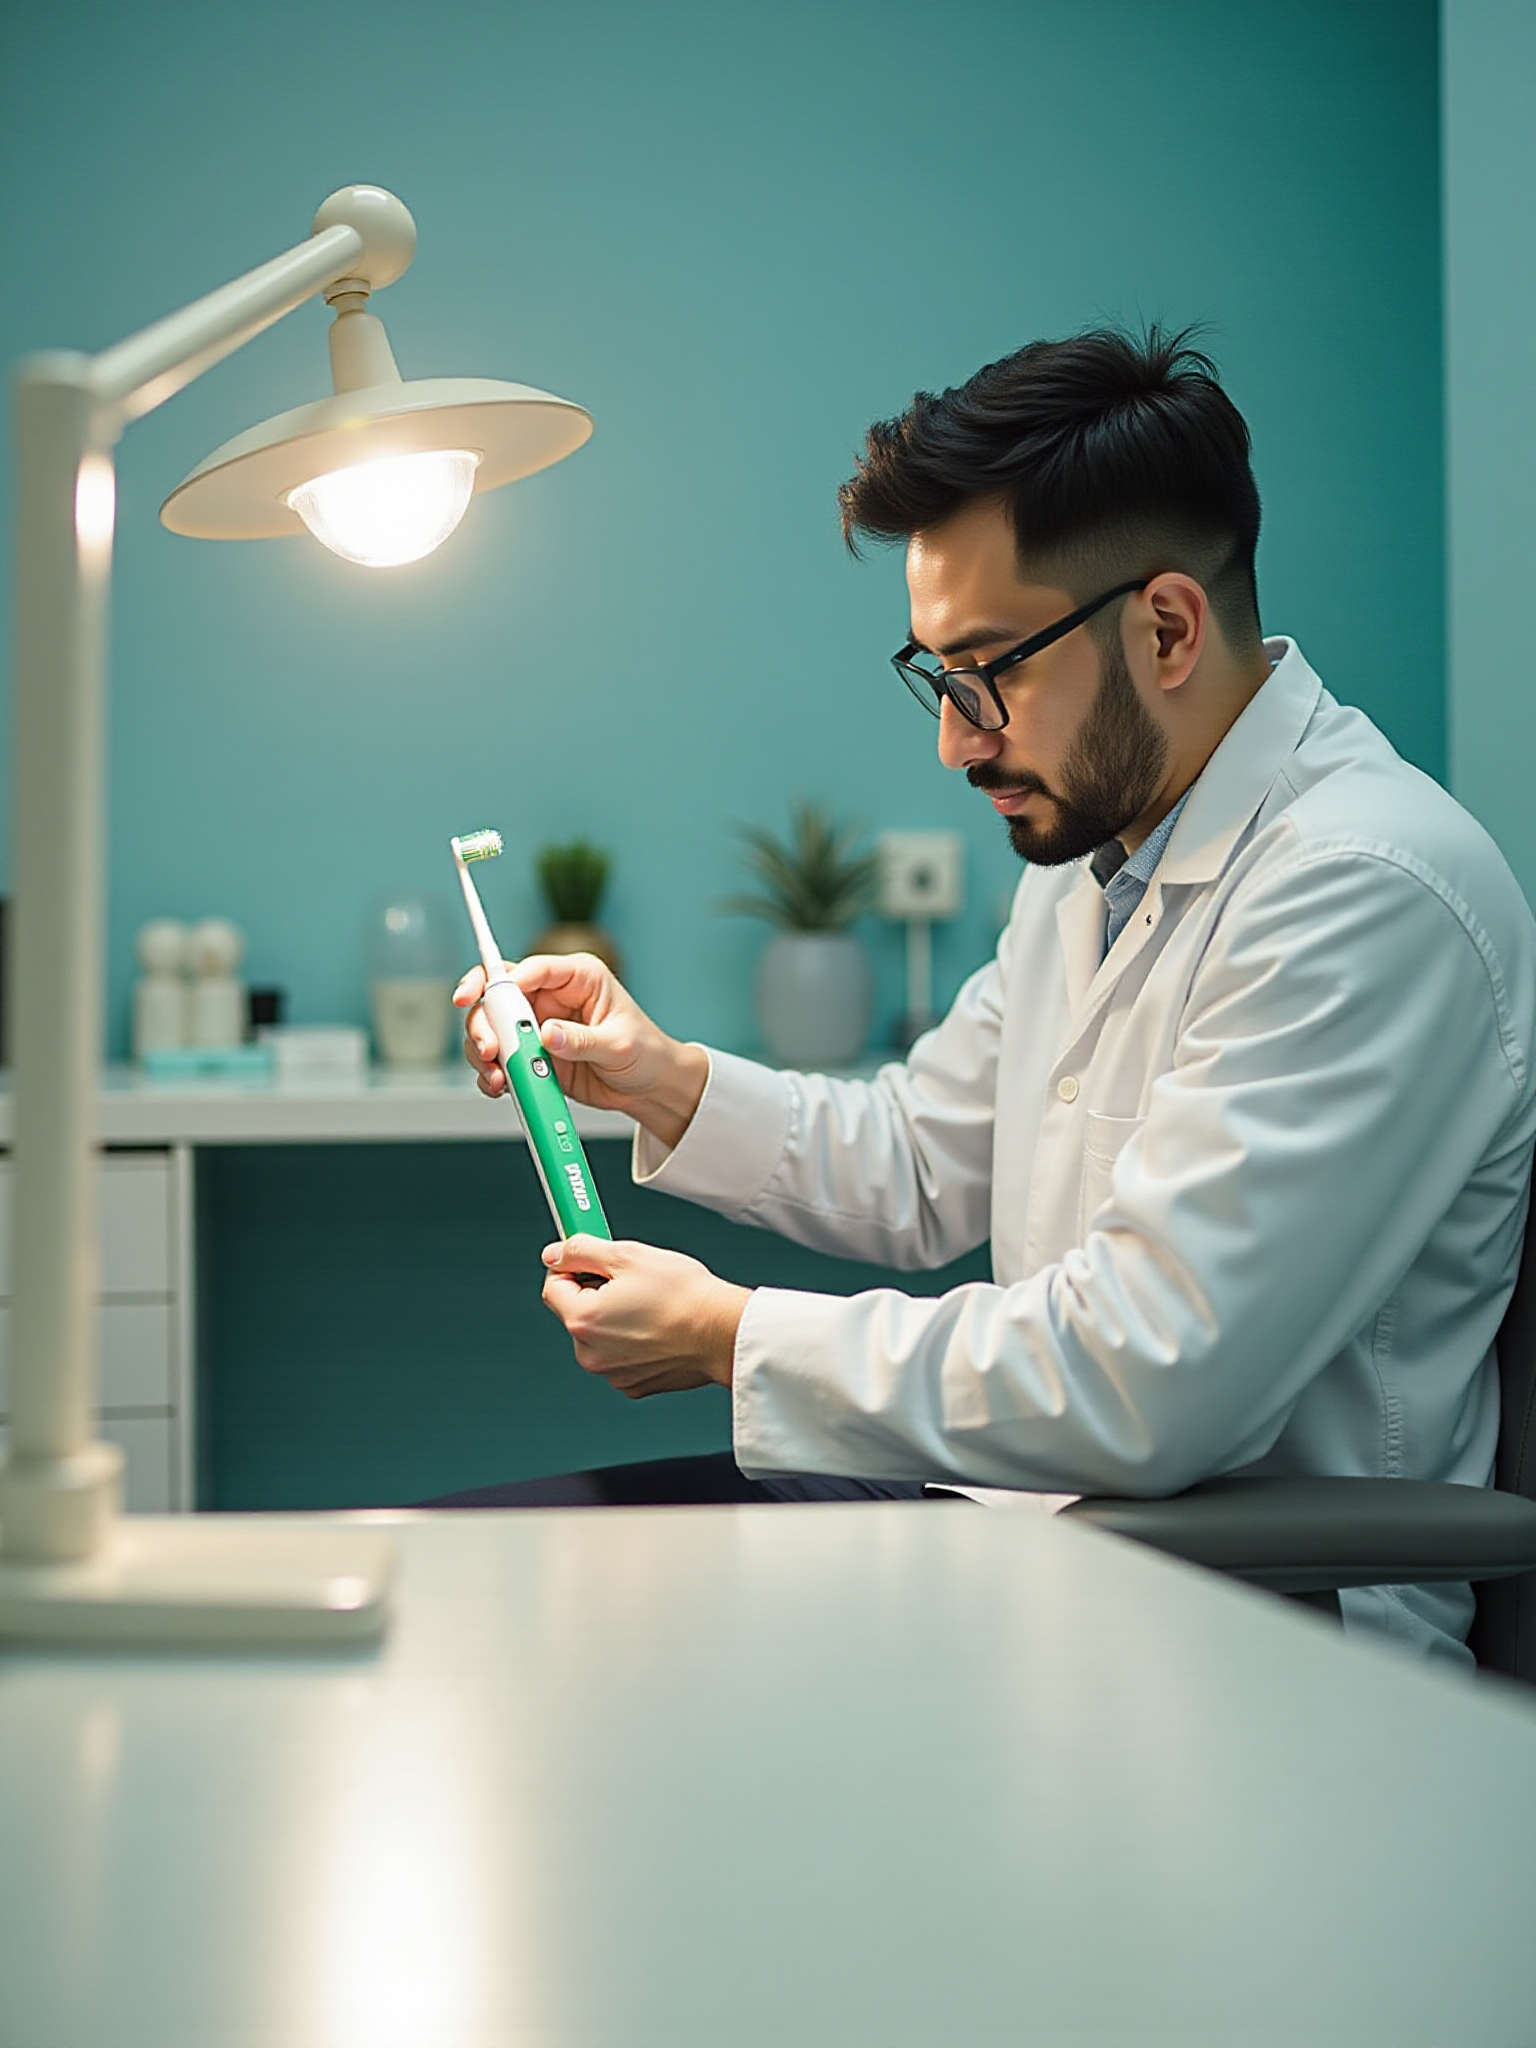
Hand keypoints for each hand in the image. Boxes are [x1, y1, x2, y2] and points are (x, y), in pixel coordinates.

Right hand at [454, 954, 708, 1150]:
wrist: (649, 1088)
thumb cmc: (645, 1053)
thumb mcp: (618, 1045)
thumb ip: (580, 1040)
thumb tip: (546, 1034)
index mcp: (578, 978)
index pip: (532, 969)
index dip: (502, 980)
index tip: (483, 997)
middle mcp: (553, 997)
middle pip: (498, 994)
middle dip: (484, 1021)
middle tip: (489, 1048)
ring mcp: (538, 1025)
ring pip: (491, 1027)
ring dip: (483, 1050)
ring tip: (497, 1076)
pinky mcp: (532, 1053)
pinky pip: (500, 1058)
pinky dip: (492, 1072)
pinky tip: (500, 1086)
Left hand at [541, 1236, 750, 1398]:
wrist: (723, 1332)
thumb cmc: (684, 1296)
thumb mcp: (627, 1255)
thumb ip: (583, 1250)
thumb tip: (556, 1252)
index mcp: (583, 1321)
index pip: (553, 1286)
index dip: (570, 1266)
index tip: (588, 1258)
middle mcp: (591, 1354)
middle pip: (577, 1312)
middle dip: (597, 1291)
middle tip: (628, 1276)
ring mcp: (613, 1372)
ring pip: (601, 1334)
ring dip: (615, 1316)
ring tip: (651, 1303)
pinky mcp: (636, 1383)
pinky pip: (622, 1354)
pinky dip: (634, 1339)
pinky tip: (658, 1325)